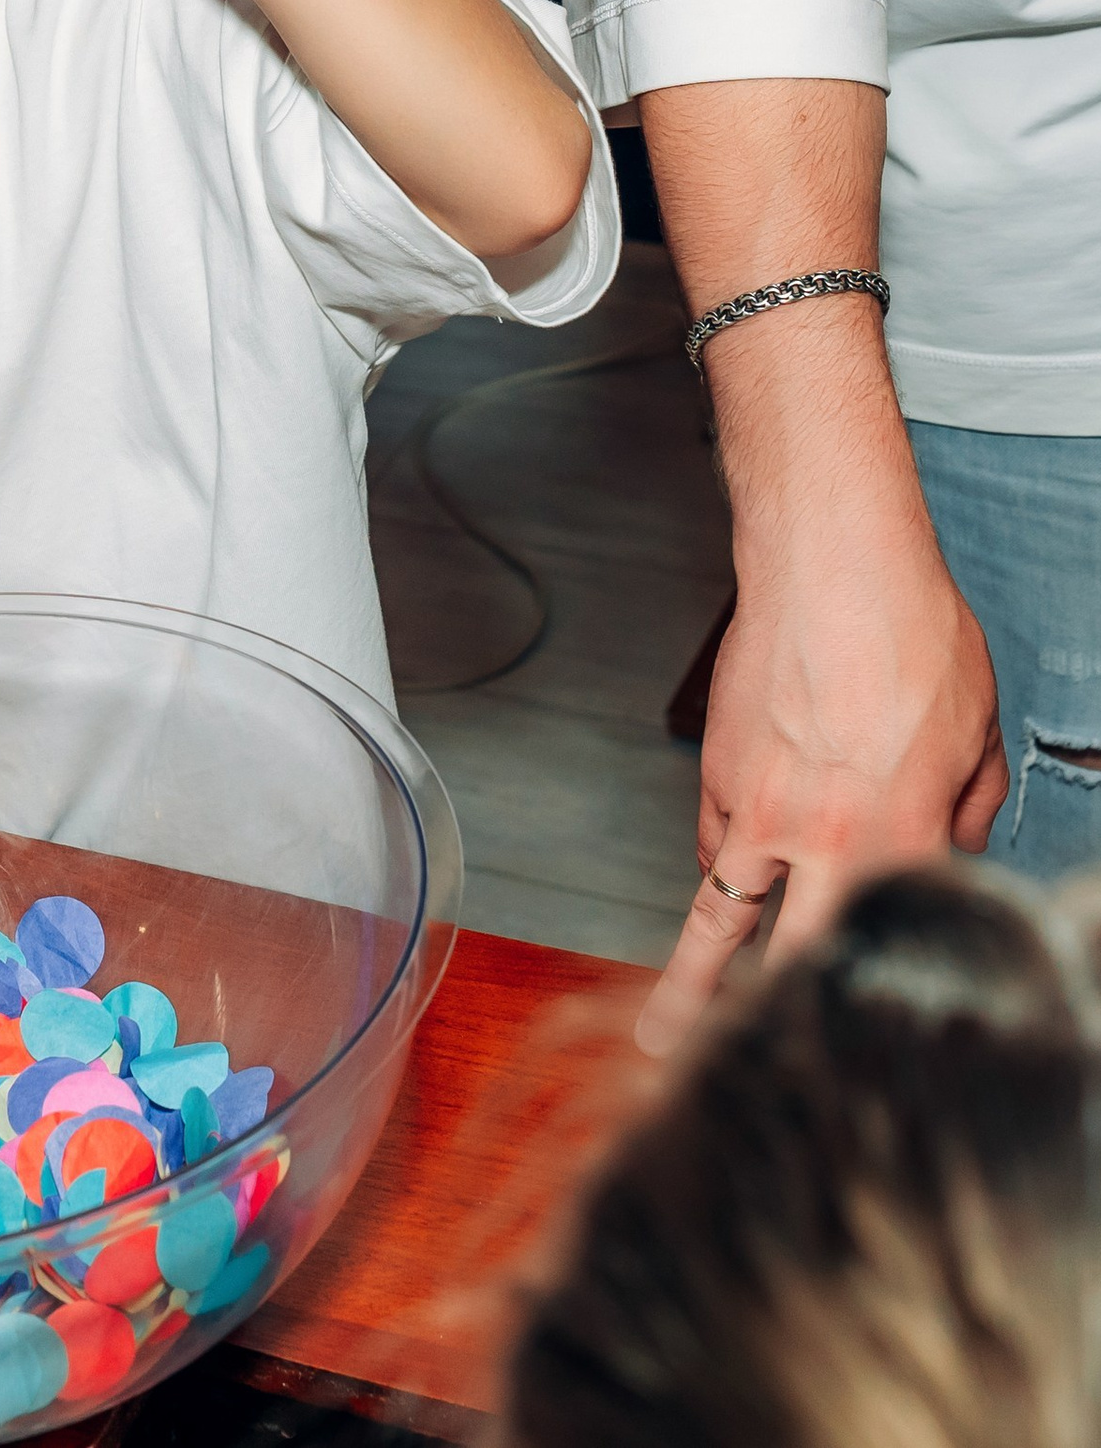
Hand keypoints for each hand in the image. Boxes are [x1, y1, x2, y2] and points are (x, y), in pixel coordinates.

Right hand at [643, 525, 1005, 1052]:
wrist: (829, 565)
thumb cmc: (912, 636)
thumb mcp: (980, 734)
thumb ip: (966, 808)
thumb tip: (951, 841)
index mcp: (898, 844)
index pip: (880, 949)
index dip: (867, 1002)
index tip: (854, 1054)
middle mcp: (819, 842)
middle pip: (775, 961)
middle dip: (740, 1028)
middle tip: (705, 1078)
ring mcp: (754, 808)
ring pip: (716, 909)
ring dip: (693, 971)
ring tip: (664, 1024)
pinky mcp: (716, 768)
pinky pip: (715, 835)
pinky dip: (723, 858)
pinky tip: (733, 867)